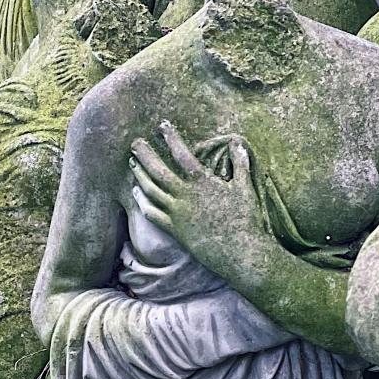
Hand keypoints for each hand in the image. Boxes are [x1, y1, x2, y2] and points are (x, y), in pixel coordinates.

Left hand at [129, 121, 269, 281]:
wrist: (240, 252)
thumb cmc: (246, 219)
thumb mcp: (246, 187)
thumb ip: (240, 163)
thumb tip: (237, 143)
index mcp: (203, 183)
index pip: (183, 155)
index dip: (171, 138)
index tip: (162, 126)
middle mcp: (186, 196)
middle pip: (159, 171)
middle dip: (145, 155)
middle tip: (135, 143)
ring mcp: (178, 213)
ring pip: (152, 191)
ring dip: (140, 175)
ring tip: (132, 164)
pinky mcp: (176, 230)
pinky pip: (153, 215)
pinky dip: (143, 203)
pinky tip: (137, 194)